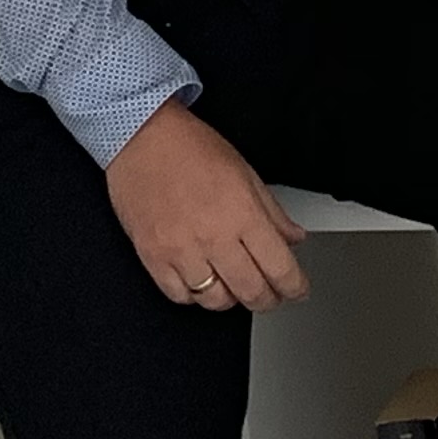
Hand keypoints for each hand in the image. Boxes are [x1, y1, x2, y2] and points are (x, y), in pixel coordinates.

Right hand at [106, 101, 310, 311]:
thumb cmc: (189, 147)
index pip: (280, 268)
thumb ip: (273, 212)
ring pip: (216, 301)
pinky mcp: (153, 256)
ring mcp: (181, 250)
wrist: (140, 136)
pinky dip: (195, 296)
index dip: (295, 287)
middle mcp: (213, 236)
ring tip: (233, 285)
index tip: (296, 289)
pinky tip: (201, 281)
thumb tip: (293, 238)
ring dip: (231, 299)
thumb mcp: (245, 172)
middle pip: (252, 292)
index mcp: (242, 213)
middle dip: (268, 300)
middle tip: (271, 295)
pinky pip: (180, 296)